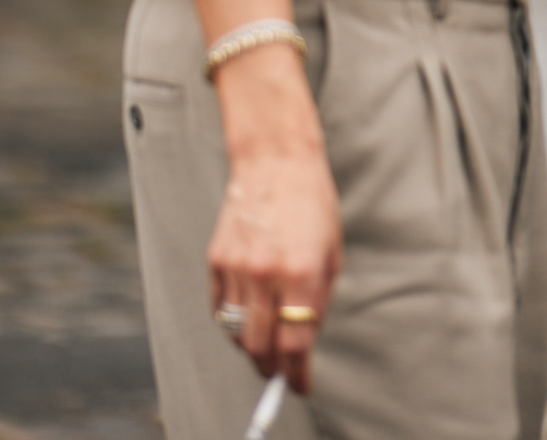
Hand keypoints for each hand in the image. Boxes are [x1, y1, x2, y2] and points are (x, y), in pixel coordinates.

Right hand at [209, 47, 341, 394]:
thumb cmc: (312, 202)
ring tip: (267, 346)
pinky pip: (220, 311)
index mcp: (302, 271)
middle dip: (273, 369)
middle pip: (261, 348)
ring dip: (253, 349)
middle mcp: (266, 274)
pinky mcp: (215, 262)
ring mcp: (236, 269)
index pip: (295, 343)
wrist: (274, 161)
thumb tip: (304, 338)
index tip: (301, 385)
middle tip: (282, 373)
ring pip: (237, 334)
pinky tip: (248, 318)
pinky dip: (233, 324)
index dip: (298, 373)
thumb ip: (318, 297)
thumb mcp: (331, 251)